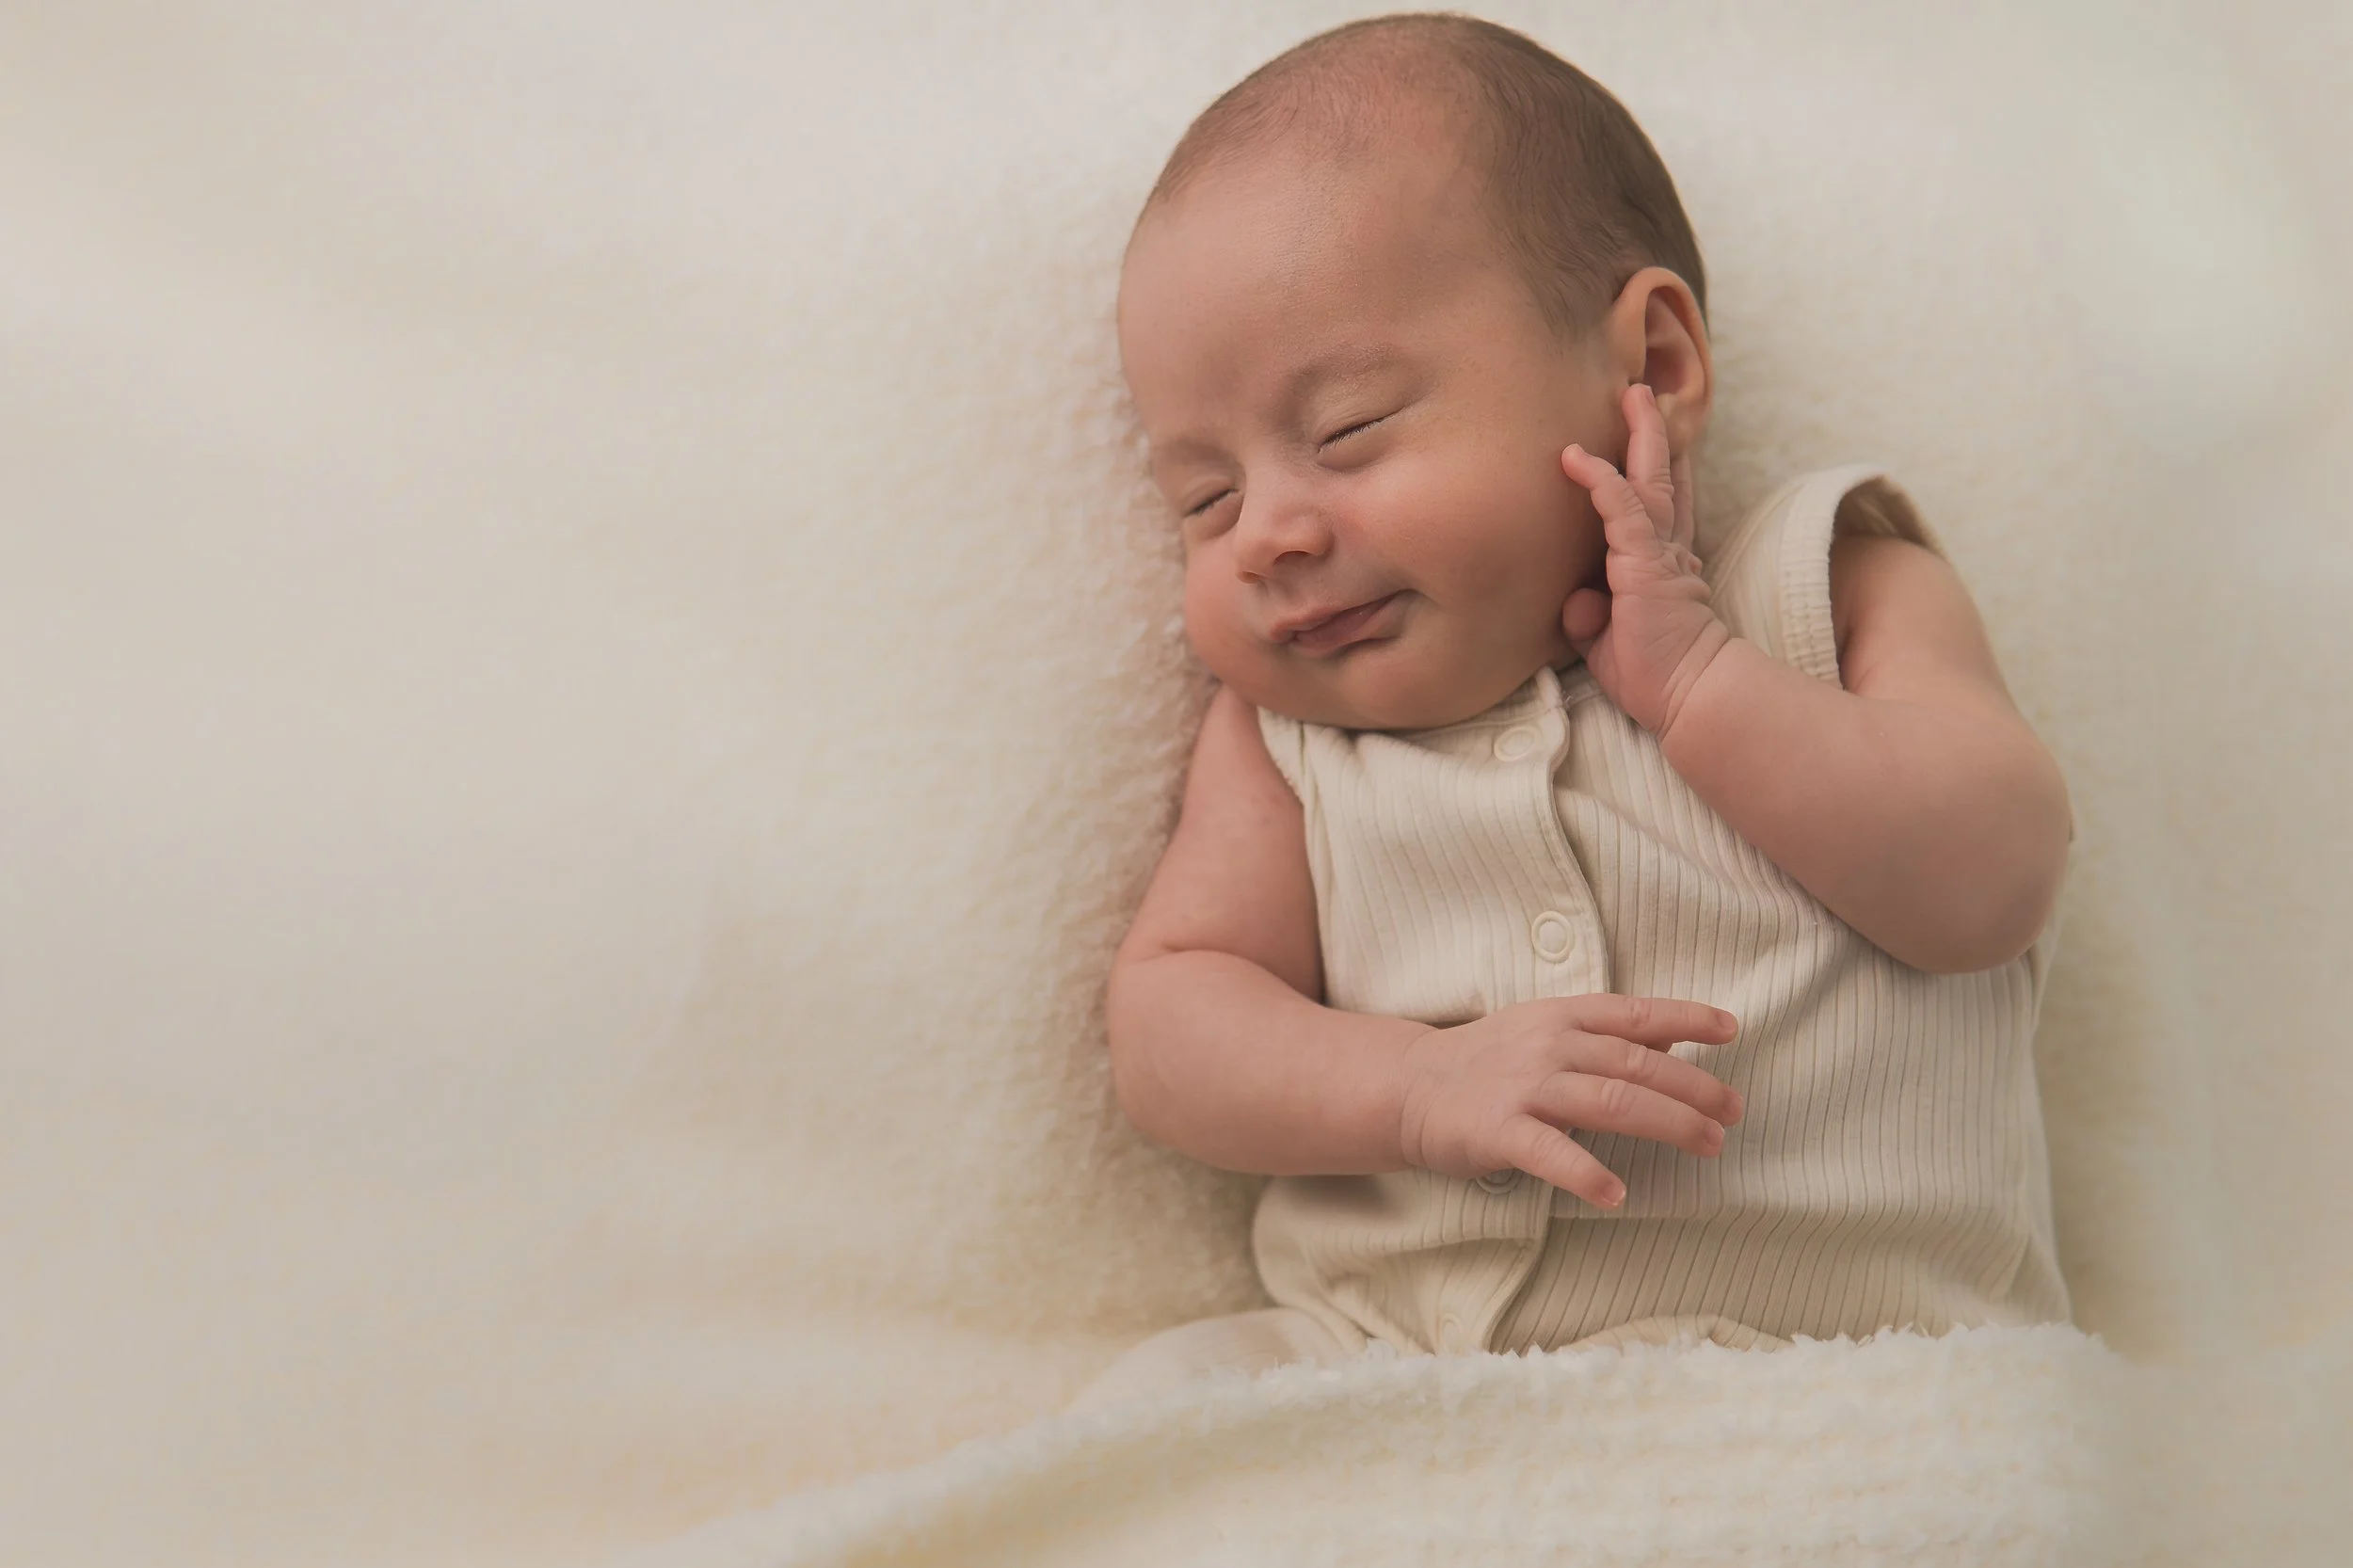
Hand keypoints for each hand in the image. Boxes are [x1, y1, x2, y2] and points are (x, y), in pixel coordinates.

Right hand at [1396, 994, 1742, 1208]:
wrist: (1410, 1086)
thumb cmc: (1489, 1060)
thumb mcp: (1546, 1030)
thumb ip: (1606, 1035)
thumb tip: (1677, 1039)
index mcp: (1563, 1017)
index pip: (1634, 1013)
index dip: (1686, 1017)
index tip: (1731, 1030)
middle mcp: (1549, 1046)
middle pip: (1635, 1063)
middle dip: (1693, 1088)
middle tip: (1733, 1112)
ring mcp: (1524, 1087)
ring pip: (1610, 1101)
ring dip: (1667, 1123)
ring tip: (1708, 1144)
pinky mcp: (1498, 1130)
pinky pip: (1550, 1153)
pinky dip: (1585, 1173)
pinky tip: (1616, 1193)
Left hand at [1560, 384, 1732, 738]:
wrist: (1685, 694)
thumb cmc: (1652, 675)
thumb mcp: (1608, 642)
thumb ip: (1591, 617)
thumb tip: (1578, 604)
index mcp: (1662, 567)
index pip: (1659, 511)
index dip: (1660, 473)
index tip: (1659, 441)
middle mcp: (1666, 551)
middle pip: (1661, 480)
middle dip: (1653, 435)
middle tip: (1643, 395)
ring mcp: (1657, 553)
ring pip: (1649, 480)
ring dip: (1639, 435)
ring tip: (1633, 394)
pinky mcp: (1644, 562)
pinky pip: (1620, 509)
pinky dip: (1599, 481)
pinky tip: (1576, 458)